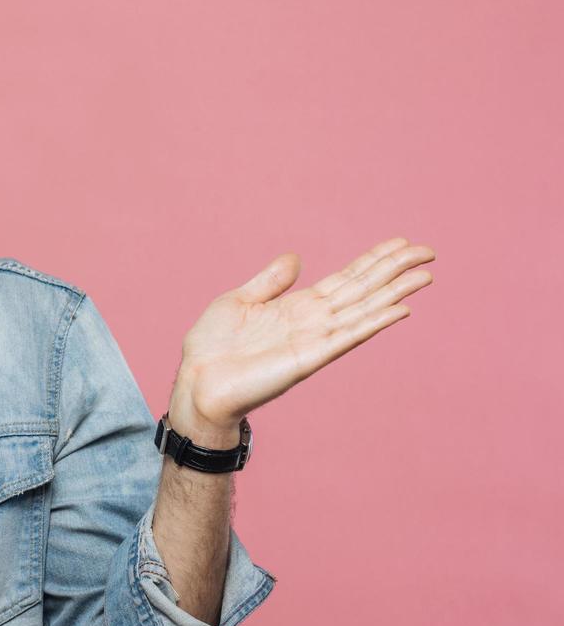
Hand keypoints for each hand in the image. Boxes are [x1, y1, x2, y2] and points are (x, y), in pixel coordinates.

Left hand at [170, 236, 435, 434]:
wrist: (196, 383)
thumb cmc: (212, 348)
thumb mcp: (238, 301)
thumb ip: (270, 281)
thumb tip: (296, 258)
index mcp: (297, 306)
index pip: (345, 279)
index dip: (373, 261)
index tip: (401, 243)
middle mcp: (313, 321)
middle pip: (363, 290)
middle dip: (395, 270)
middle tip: (428, 251)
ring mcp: (314, 340)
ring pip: (363, 310)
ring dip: (395, 293)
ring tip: (425, 275)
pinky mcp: (308, 358)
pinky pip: (348, 337)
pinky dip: (374, 322)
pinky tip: (400, 310)